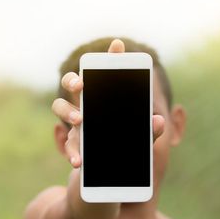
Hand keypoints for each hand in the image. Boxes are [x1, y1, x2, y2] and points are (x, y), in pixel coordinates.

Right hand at [51, 39, 164, 168]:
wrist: (111, 173)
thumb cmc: (125, 146)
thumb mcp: (141, 138)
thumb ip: (150, 130)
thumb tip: (159, 120)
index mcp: (104, 99)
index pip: (106, 74)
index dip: (110, 59)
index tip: (118, 45)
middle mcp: (87, 106)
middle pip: (73, 83)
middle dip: (73, 80)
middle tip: (81, 85)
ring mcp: (77, 124)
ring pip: (60, 106)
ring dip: (67, 112)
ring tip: (79, 121)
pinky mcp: (73, 143)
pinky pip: (68, 143)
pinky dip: (72, 152)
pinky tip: (79, 161)